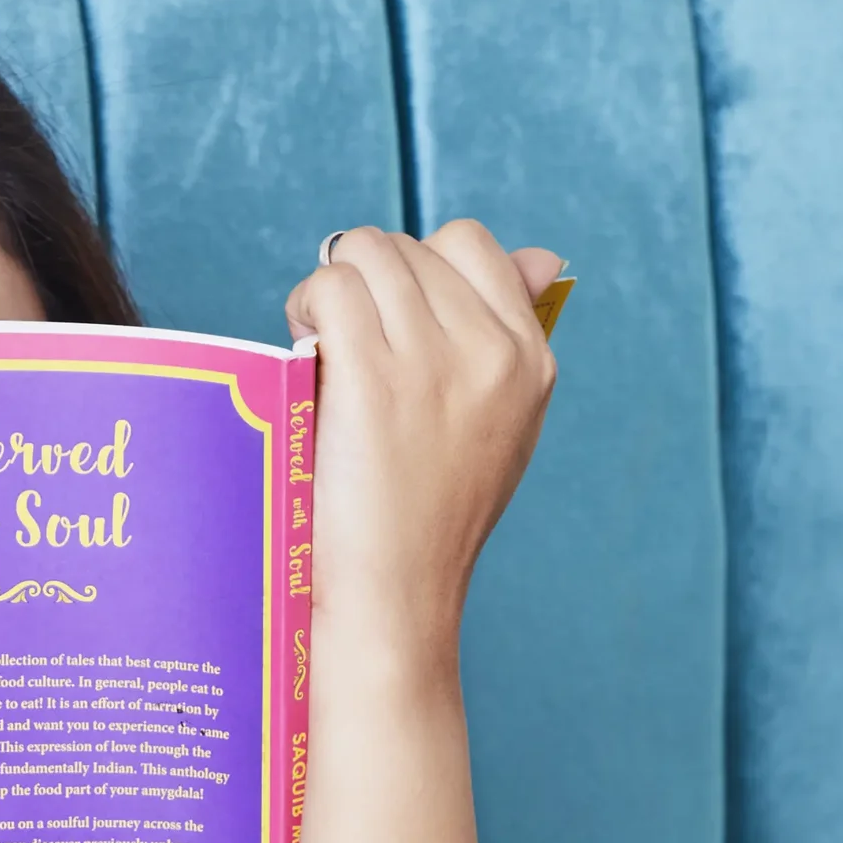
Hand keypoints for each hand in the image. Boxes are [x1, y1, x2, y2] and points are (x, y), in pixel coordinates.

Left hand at [284, 222, 562, 677]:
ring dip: (328, 286)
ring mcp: (435, 361)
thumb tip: (542, 258)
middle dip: (364, 279)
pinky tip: (301, 345)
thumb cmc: (431, 514)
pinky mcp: (374, 376)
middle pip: (408, 247)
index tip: (388, 322)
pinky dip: (306, 304)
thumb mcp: (501, 423)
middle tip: (342, 340)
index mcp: (530, 359)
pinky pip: (331, 287)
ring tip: (316, 340)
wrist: (396, 597)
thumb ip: (514, 336)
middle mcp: (493, 351)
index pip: (471, 245)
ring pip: (364, 254)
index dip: (414, 269)